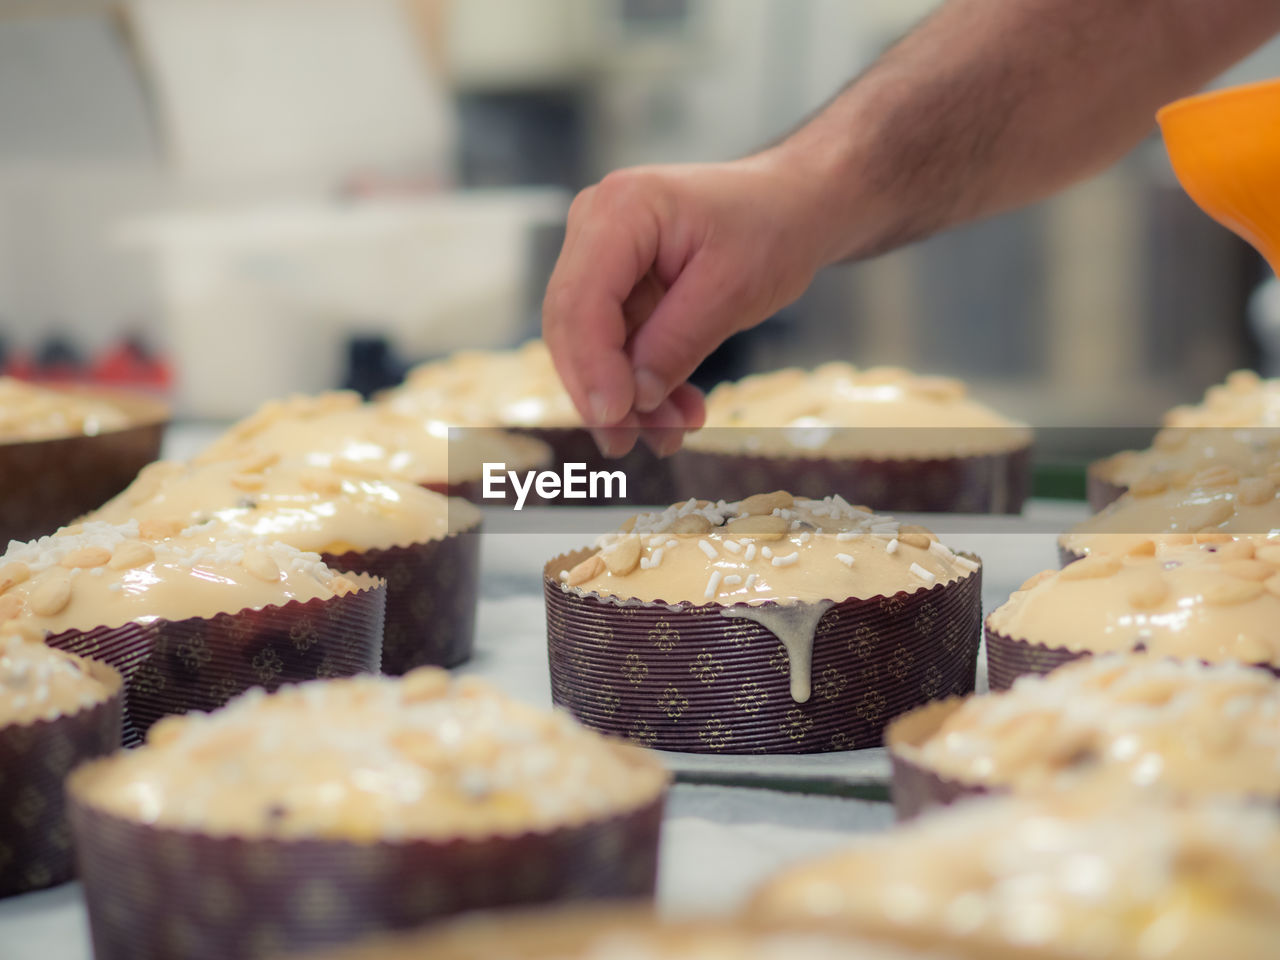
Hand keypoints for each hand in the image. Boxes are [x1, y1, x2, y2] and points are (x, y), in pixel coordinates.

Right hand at [542, 148, 834, 456]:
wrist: (793, 205)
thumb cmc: (771, 227)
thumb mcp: (733, 289)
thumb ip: (678, 342)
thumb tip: (633, 400)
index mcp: (622, 209)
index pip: (583, 299)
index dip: (593, 366)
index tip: (615, 418)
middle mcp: (596, 226)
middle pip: (573, 325)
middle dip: (600, 392)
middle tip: (628, 444)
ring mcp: (603, 258)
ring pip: (591, 345)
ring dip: (626, 398)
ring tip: (669, 436)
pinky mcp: (617, 287)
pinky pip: (617, 346)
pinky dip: (643, 384)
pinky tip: (677, 413)